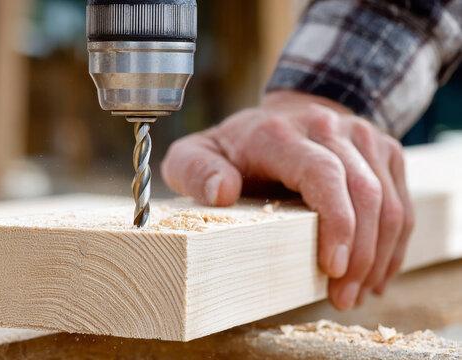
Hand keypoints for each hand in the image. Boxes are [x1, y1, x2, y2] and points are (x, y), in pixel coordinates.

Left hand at [161, 90, 414, 309]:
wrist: (283, 117)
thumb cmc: (236, 147)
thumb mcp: (196, 155)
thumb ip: (195, 171)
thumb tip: (222, 193)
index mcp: (280, 133)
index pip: (324, 173)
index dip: (337, 222)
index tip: (333, 267)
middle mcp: (327, 127)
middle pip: (365, 193)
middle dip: (360, 254)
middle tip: (342, 297)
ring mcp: (362, 137)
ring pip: (390, 202)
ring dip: (379, 256)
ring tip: (356, 293)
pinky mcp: (384, 151)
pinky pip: (401, 202)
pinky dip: (392, 244)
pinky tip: (375, 275)